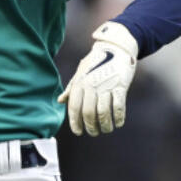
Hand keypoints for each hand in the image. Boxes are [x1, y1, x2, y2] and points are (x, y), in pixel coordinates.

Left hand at [59, 21, 137, 135]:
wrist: (116, 48)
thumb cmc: (96, 62)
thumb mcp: (81, 72)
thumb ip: (71, 88)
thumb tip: (60, 100)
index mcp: (80, 83)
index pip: (74, 107)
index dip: (75, 122)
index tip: (78, 132)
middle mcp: (91, 85)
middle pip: (88, 113)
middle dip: (91, 127)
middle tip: (94, 132)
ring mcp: (106, 86)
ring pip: (103, 113)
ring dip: (105, 125)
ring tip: (106, 129)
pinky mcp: (120, 86)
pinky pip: (118, 107)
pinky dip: (118, 118)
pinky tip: (118, 123)